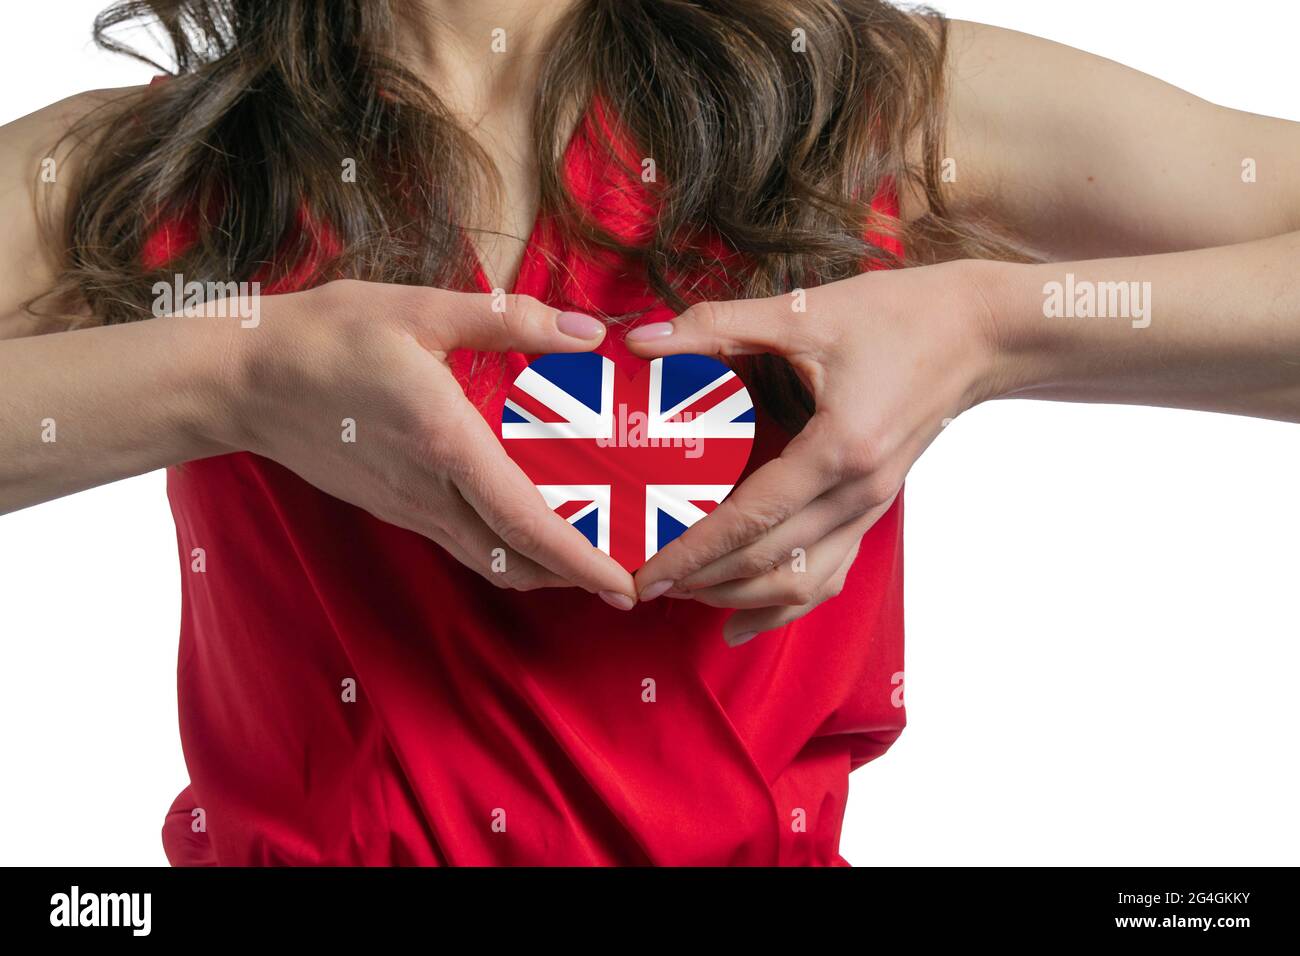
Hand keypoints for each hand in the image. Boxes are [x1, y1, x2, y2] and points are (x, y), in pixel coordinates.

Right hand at [219, 279, 636, 606]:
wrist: (241, 379)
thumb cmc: (326, 336)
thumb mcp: (420, 310)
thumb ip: (508, 320)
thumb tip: (585, 333)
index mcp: (446, 444)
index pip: (525, 523)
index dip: (580, 561)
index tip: (622, 584)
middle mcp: (429, 492)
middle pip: (514, 560)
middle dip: (574, 578)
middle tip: (625, 576)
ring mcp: (407, 507)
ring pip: (487, 560)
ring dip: (540, 568)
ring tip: (588, 557)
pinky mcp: (393, 507)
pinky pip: (462, 543)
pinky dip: (505, 550)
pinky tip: (526, 525)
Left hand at [625, 260, 1006, 641]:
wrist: (980, 332)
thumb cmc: (898, 316)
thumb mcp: (803, 313)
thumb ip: (718, 326)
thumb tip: (643, 339)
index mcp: (840, 450)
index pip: (752, 519)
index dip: (695, 551)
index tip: (649, 573)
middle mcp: (859, 493)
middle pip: (771, 561)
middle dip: (704, 581)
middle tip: (647, 585)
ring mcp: (872, 508)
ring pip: (802, 581)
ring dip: (741, 596)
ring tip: (687, 594)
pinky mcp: (875, 508)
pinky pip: (828, 573)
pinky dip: (785, 603)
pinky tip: (743, 621)